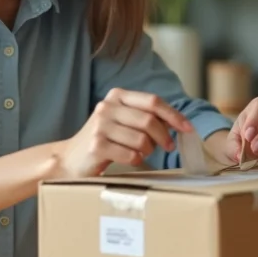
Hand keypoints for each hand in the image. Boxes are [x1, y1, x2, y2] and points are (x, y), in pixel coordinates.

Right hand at [57, 88, 194, 177]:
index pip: (153, 101)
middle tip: (167, 147)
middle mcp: (107, 107)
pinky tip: (129, 160)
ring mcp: (100, 126)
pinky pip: (130, 154)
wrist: (70, 158)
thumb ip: (146, 117)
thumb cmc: (104, 140)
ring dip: (148, 150)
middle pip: (149, 121)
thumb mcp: (123, 121)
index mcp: (117, 96)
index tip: (187, 128)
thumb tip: (178, 122)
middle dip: (163, 137)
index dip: (173, 115)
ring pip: (141, 140)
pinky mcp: (96, 146)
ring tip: (141, 153)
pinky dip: (136, 160)